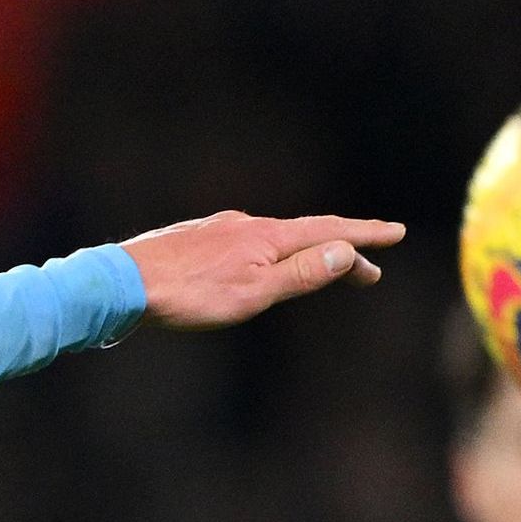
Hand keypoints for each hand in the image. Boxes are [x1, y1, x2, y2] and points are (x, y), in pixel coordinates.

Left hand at [121, 211, 405, 327]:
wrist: (123, 285)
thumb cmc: (190, 296)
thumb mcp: (254, 292)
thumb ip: (301, 273)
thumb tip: (346, 252)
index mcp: (267, 237)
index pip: (328, 232)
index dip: (365, 235)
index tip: (397, 233)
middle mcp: (246, 225)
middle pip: (304, 236)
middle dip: (339, 253)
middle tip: (369, 274)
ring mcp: (218, 230)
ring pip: (272, 240)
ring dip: (301, 254)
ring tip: (316, 270)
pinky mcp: (195, 240)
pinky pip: (244, 244)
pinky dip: (267, 255)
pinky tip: (255, 267)